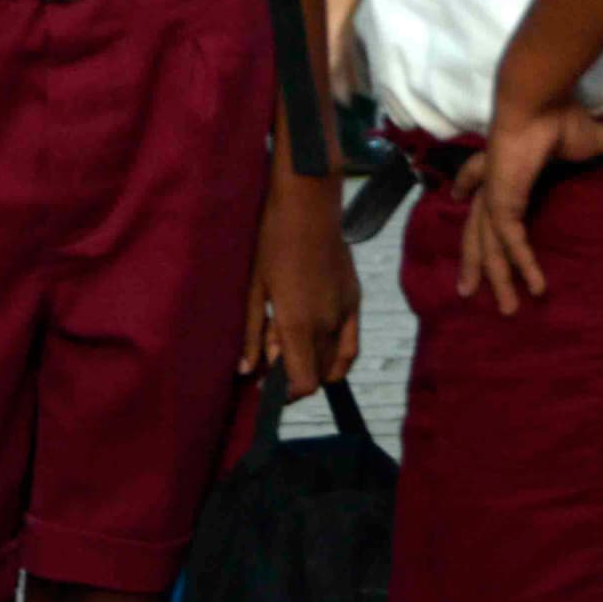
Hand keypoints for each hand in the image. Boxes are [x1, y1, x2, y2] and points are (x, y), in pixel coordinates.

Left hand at [240, 171, 361, 396]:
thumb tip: (247, 371)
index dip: (286, 394)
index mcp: (298, 324)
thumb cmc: (273, 243)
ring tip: (293, 344)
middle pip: (318, 376)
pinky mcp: (355, 299)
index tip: (269, 387)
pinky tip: (320, 342)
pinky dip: (338, 354)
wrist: (308, 207)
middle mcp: (326, 325)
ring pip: (337, 362)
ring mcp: (345, 312)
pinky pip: (352, 342)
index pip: (303, 384)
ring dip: (316, 366)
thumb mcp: (255, 290)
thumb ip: (253, 335)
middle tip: (273, 356)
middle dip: (296, 377)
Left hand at [452, 97, 602, 314]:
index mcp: (505, 165)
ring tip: (508, 309)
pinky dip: (523, 267)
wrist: (537, 102)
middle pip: (476, 229)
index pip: (482, 186)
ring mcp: (494, 197)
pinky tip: (536, 288)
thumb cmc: (560, 116)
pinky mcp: (501, 204)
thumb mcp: (597, 138)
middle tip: (467, 289)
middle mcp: (493, 184)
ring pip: (489, 246)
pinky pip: (511, 244)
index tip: (455, 196)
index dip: (471, 190)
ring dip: (497, 278)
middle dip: (474, 260)